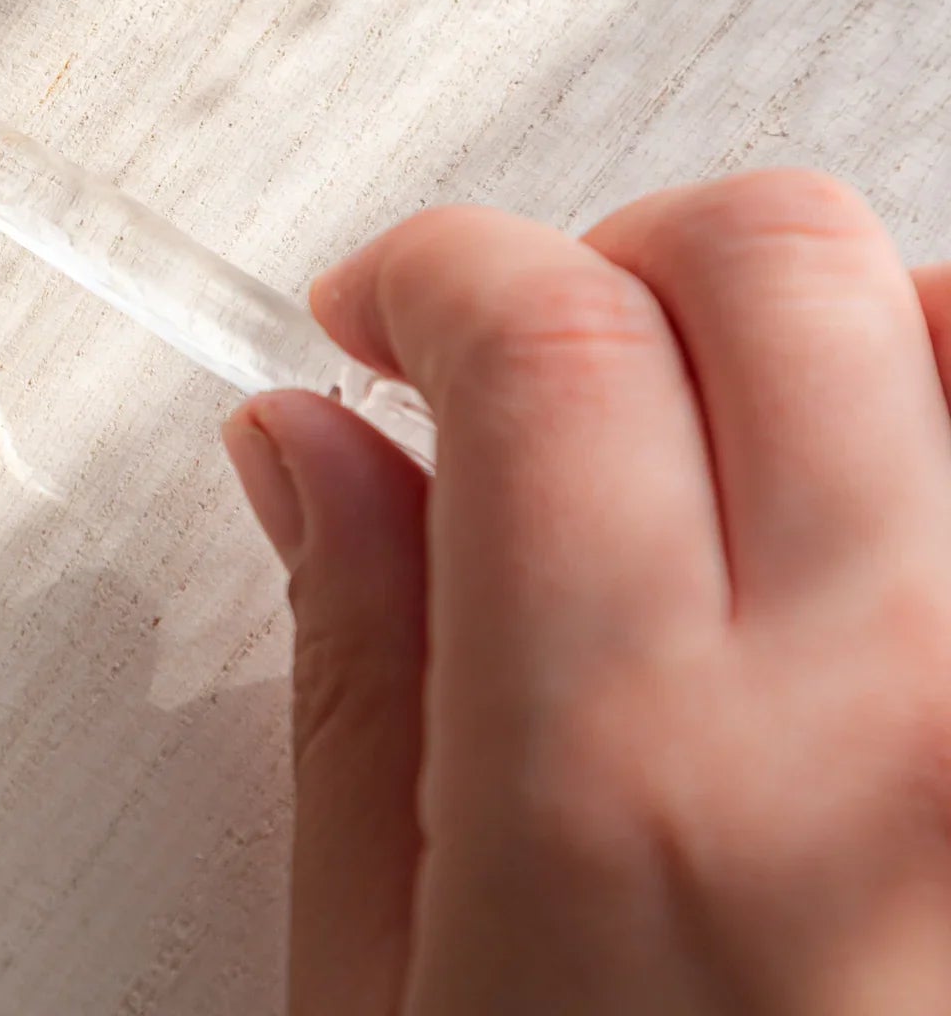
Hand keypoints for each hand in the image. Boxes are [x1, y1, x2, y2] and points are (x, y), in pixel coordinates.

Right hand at [227, 171, 950, 1013]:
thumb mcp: (403, 1004)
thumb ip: (359, 673)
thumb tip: (310, 453)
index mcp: (637, 784)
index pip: (538, 328)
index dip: (433, 271)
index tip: (389, 318)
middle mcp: (895, 728)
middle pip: (772, 261)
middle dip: (617, 259)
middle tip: (545, 359)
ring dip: (836, 328)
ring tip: (748, 443)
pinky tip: (902, 539)